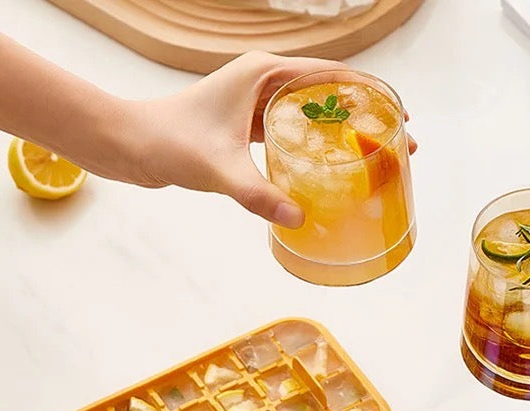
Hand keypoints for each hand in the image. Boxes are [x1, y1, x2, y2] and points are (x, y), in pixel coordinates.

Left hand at [116, 52, 415, 227]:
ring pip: (310, 114)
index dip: (370, 96)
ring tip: (370, 157)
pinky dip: (312, 146)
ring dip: (340, 133)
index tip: (399, 117)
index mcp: (263, 72)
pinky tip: (327, 169)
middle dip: (363, 118)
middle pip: (327, 95)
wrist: (130, 145)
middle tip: (395, 145)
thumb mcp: (218, 168)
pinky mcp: (244, 125)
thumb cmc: (167, 141)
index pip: (332, 76)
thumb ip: (259, 195)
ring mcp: (254, 103)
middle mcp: (262, 81)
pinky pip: (290, 132)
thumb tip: (298, 219)